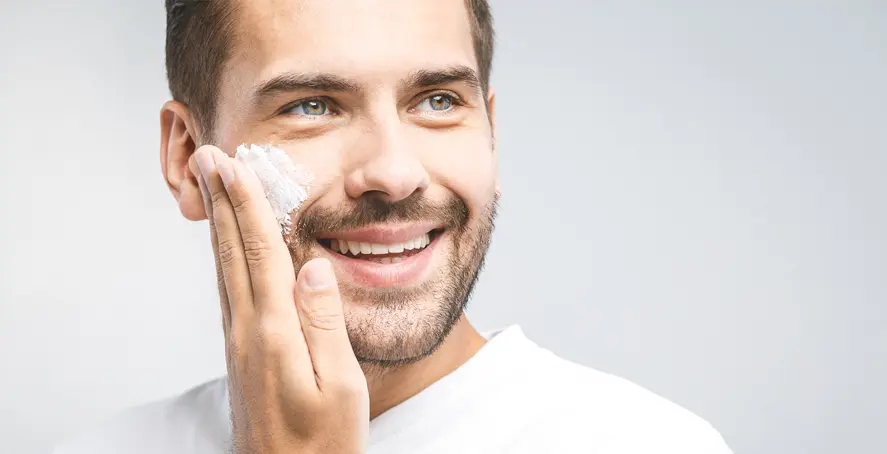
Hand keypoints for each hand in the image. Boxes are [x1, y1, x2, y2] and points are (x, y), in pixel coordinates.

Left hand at [192, 145, 368, 453]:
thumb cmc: (323, 444)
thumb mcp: (341, 388)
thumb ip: (325, 324)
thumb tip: (314, 267)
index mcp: (275, 333)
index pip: (260, 252)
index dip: (248, 203)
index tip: (234, 162)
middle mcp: (248, 331)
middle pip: (232, 251)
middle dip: (223, 198)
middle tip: (207, 154)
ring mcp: (239, 343)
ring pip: (225, 267)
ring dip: (219, 221)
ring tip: (212, 185)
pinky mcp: (241, 354)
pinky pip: (229, 289)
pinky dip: (225, 254)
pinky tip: (227, 245)